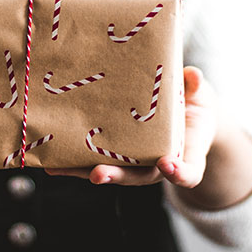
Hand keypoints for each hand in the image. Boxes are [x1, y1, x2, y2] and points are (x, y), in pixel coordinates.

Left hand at [45, 66, 217, 187]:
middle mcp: (158, 163)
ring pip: (111, 171)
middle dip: (117, 176)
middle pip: (139, 177)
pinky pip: (96, 159)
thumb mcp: (200, 97)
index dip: (180, 172)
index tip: (168, 165)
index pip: (188, 172)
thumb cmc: (194, 107)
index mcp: (185, 153)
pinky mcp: (116, 154)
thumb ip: (196, 89)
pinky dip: (75, 161)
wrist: (184, 118)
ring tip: (57, 168)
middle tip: (98, 174)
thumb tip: (193, 74)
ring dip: (84, 171)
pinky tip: (51, 158)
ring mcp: (135, 161)